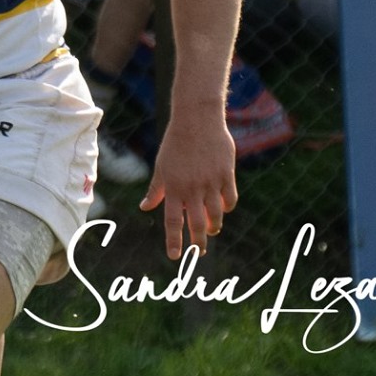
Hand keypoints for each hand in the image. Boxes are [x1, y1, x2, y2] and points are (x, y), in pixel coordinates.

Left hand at [140, 105, 238, 260]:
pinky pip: (230, 199)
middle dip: (198, 242)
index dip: (174, 240)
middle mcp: (191, 188)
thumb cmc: (176, 143)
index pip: (172, 221)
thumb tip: (145, 207)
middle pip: (195, 223)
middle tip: (199, 252)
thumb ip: (156, 189)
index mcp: (173, 187)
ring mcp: (210, 181)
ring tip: (211, 230)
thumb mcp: (162, 166)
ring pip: (215, 214)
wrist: (197, 119)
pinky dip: (227, 207)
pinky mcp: (226, 173)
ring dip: (213, 226)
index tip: (175, 257)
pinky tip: (223, 208)